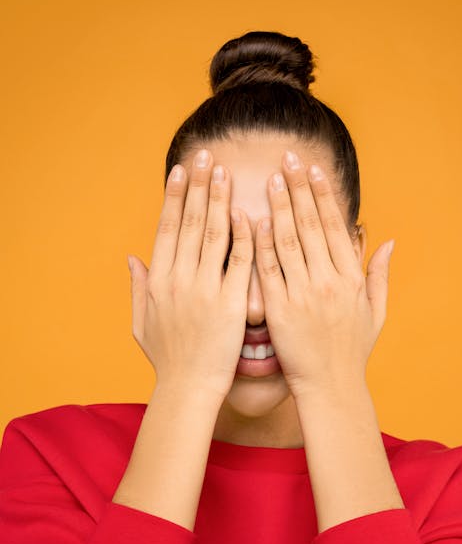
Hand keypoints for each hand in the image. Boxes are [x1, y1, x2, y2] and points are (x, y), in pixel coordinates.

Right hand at [127, 149, 253, 400]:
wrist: (189, 389)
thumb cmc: (168, 359)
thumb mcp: (142, 322)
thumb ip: (138, 287)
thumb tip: (132, 258)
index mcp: (158, 281)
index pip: (166, 228)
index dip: (174, 196)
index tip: (181, 170)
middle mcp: (179, 280)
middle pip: (188, 222)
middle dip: (197, 185)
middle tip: (206, 155)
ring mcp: (205, 291)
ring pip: (213, 234)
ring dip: (218, 200)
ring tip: (224, 172)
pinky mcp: (231, 304)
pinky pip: (240, 262)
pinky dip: (244, 236)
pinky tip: (247, 212)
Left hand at [251, 151, 393, 399]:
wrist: (331, 387)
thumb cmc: (352, 351)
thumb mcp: (375, 312)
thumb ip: (379, 274)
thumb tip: (387, 240)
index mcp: (351, 278)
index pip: (334, 227)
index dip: (323, 196)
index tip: (312, 170)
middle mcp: (328, 281)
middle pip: (310, 226)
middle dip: (298, 189)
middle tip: (286, 159)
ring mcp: (303, 294)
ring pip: (288, 241)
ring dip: (277, 207)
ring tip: (268, 179)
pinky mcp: (280, 310)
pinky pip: (267, 270)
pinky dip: (259, 243)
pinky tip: (251, 219)